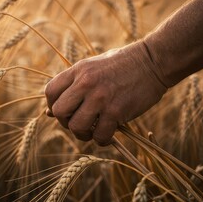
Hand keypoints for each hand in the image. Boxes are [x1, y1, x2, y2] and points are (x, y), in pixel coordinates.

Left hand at [45, 41, 166, 144]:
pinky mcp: (116, 111)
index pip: (50, 92)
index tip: (65, 112)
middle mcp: (85, 83)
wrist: (153, 61)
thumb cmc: (122, 66)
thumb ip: (72, 86)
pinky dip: (102, 140)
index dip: (52, 106)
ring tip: (93, 131)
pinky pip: (100, 135)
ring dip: (83, 134)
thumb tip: (49, 112)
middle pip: (59, 111)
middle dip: (65, 122)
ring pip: (76, 127)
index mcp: (78, 70)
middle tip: (78, 123)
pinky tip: (108, 135)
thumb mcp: (92, 67)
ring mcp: (100, 97)